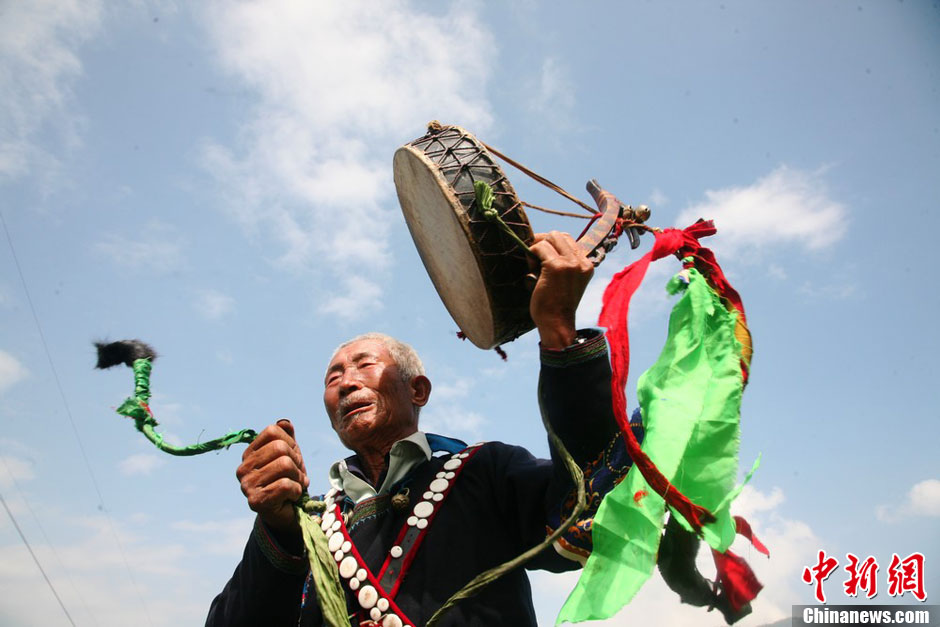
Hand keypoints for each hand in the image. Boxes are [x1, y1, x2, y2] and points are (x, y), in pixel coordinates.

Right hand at [236, 419, 308, 533]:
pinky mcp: (255, 502)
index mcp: (249, 454)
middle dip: (297, 462)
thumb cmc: (288, 480)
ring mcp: (246, 486)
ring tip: (295, 486)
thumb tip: (284, 422)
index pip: (272, 431)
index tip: (293, 458)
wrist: (289, 512)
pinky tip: (292, 497)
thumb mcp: (291, 455)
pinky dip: (296, 491)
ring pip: (284, 465)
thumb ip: (287, 437)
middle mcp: (243, 468)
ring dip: (298, 477)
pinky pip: (285, 485)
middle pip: (280, 448)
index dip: (290, 443)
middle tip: (297, 476)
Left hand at [528, 231, 593, 348]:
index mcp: (586, 265)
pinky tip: (531, 271)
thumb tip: (543, 243)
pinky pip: (539, 248)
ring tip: (533, 267)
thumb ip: (564, 264)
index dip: (551, 244)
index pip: (568, 239)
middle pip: (558, 235)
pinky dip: (531, 254)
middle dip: (543, 242)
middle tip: (534, 258)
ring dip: (537, 249)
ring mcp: (570, 263)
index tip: (541, 256)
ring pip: (549, 238)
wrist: (556, 324)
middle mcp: (581, 262)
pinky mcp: (556, 267)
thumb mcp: (567, 281)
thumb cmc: (556, 305)